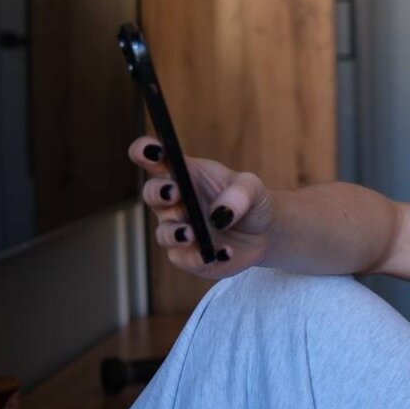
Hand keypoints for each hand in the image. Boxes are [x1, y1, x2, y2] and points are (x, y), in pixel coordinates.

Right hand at [128, 136, 276, 278]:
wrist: (264, 232)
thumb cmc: (250, 201)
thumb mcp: (252, 187)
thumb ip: (239, 193)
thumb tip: (220, 214)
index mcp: (183, 174)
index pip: (152, 157)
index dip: (145, 151)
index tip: (153, 149)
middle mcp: (174, 202)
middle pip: (151, 193)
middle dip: (158, 192)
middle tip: (174, 192)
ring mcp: (178, 229)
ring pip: (163, 232)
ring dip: (175, 232)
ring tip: (191, 233)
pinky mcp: (188, 256)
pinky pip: (186, 259)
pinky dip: (202, 258)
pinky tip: (224, 252)